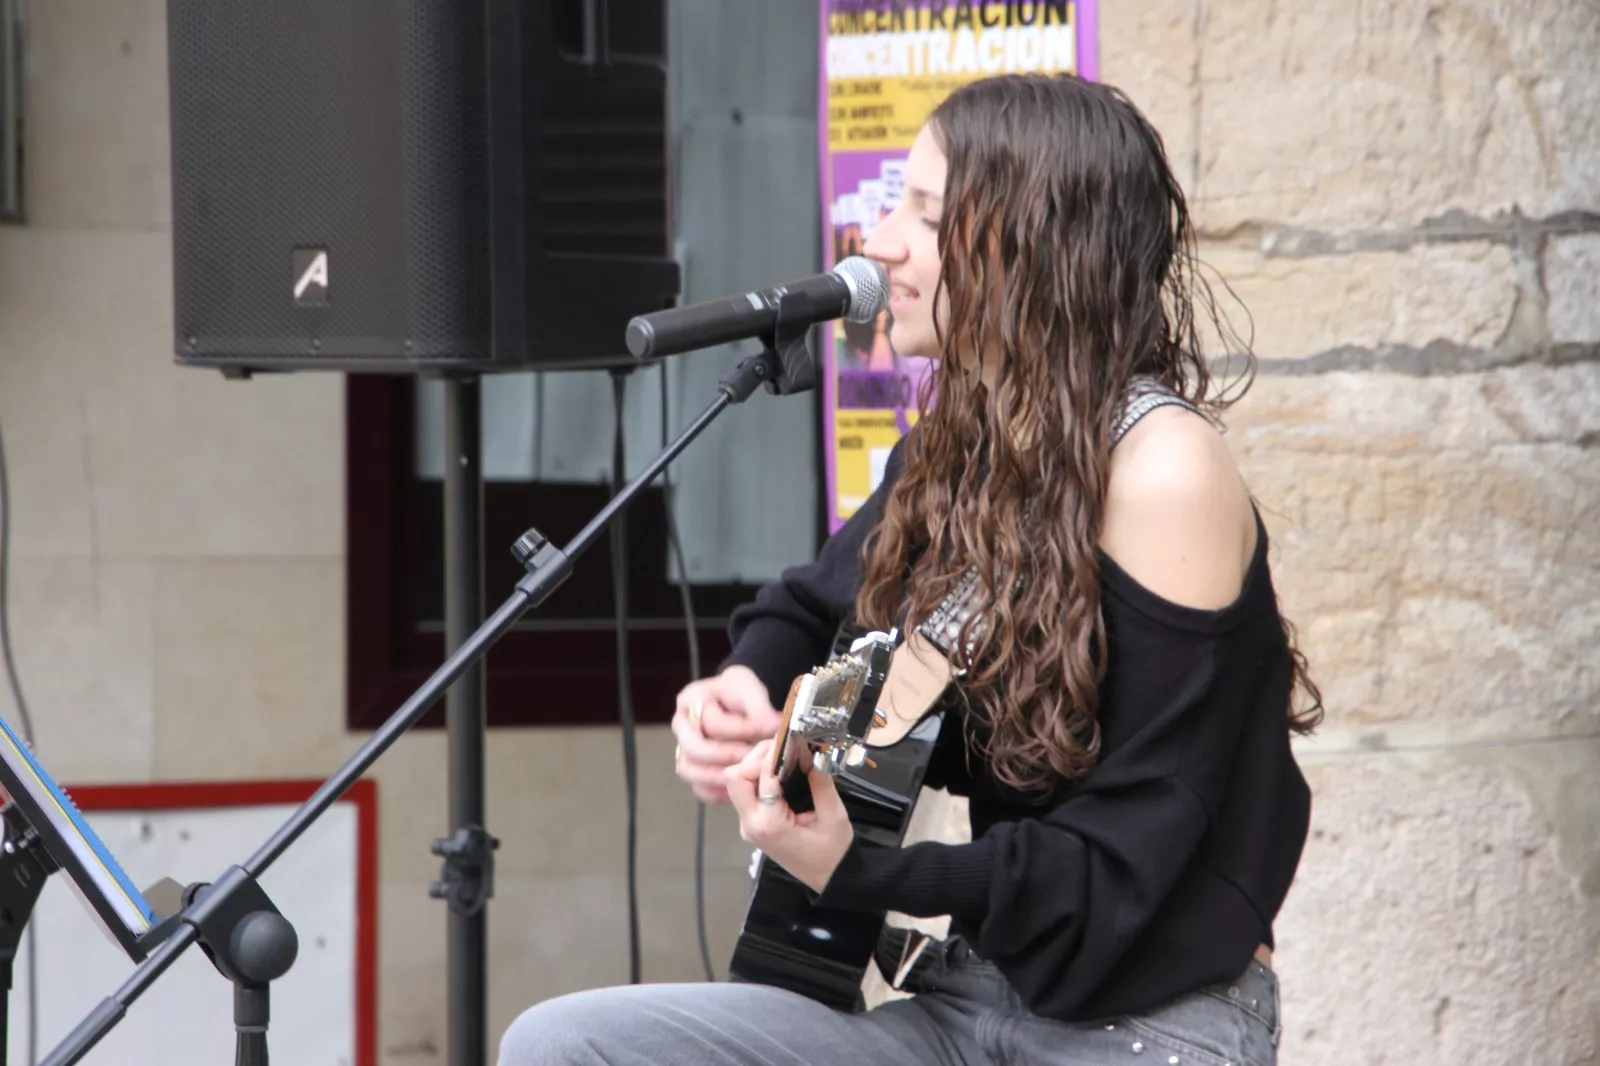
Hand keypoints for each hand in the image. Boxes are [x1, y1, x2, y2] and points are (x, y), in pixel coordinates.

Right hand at [672, 666, 782, 803]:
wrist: (741, 703)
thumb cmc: (742, 694)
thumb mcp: (751, 690)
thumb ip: (760, 709)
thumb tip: (772, 726)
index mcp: (691, 700)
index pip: (711, 722)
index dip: (740, 730)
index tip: (766, 731)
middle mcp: (682, 726)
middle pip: (693, 749)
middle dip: (725, 756)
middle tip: (752, 757)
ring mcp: (684, 750)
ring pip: (689, 770)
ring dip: (717, 778)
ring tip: (744, 776)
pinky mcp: (695, 771)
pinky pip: (698, 788)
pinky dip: (716, 793)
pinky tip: (737, 791)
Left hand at [724, 740, 853, 894]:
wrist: (830, 879)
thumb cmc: (833, 852)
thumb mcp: (833, 815)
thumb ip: (821, 781)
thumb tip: (813, 749)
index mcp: (769, 824)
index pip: (761, 776)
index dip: (775, 753)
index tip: (792, 739)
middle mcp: (751, 824)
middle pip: (736, 777)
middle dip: (758, 757)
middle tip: (784, 747)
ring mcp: (748, 825)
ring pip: (737, 782)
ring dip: (756, 764)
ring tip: (783, 755)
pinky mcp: (752, 823)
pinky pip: (746, 792)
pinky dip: (758, 775)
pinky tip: (779, 770)